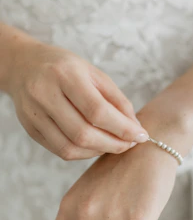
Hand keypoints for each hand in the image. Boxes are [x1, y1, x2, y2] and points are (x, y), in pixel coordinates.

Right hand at [8, 41, 147, 158]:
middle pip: (83, 133)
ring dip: (99, 151)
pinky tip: (96, 146)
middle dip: (113, 144)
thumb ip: (117, 100)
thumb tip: (135, 128)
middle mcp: (44, 94)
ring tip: (114, 145)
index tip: (140, 136)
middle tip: (129, 144)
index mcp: (65, 75)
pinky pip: (60, 151)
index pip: (97, 110)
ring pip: (70, 147)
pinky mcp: (30, 129)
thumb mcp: (94, 74)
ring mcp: (34, 114)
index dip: (122, 128)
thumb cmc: (66, 68)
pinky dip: (83, 153)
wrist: (24, 65)